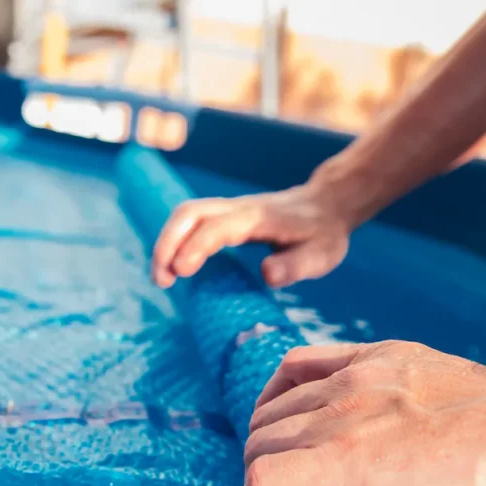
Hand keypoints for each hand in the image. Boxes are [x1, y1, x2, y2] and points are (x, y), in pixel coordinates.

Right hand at [150, 185, 353, 288]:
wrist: (325, 205)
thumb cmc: (322, 234)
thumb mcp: (320, 255)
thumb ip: (294, 266)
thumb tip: (267, 275)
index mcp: (258, 218)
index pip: (217, 227)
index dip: (196, 247)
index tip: (180, 272)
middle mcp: (237, 208)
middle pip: (190, 213)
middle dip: (167, 244)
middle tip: (161, 281)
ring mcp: (229, 209)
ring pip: (186, 214)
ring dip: (166, 242)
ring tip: (161, 278)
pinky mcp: (224, 215)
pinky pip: (191, 221)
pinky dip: (175, 241)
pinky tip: (173, 266)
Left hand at [238, 340, 485, 485]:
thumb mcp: (446, 394)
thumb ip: (407, 408)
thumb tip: (398, 454)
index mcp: (375, 360)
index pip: (293, 371)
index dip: (276, 414)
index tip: (290, 452)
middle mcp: (349, 381)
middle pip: (267, 414)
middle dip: (265, 457)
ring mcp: (342, 417)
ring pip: (258, 445)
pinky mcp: (341, 458)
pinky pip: (264, 479)